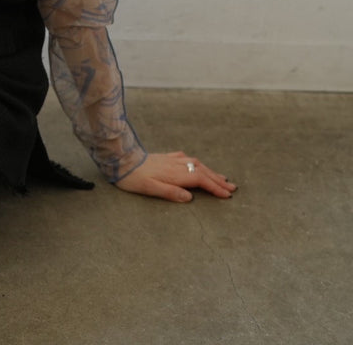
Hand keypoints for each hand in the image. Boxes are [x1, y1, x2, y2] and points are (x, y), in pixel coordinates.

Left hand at [115, 151, 236, 201]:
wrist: (122, 161)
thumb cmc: (134, 178)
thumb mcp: (151, 189)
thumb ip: (171, 193)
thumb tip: (190, 198)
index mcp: (175, 174)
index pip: (200, 181)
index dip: (215, 188)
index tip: (227, 195)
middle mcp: (176, 165)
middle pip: (202, 171)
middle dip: (218, 180)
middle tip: (232, 187)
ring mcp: (171, 159)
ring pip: (196, 164)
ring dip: (210, 171)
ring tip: (221, 178)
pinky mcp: (165, 157)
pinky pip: (186, 159)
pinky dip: (196, 163)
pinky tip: (197, 164)